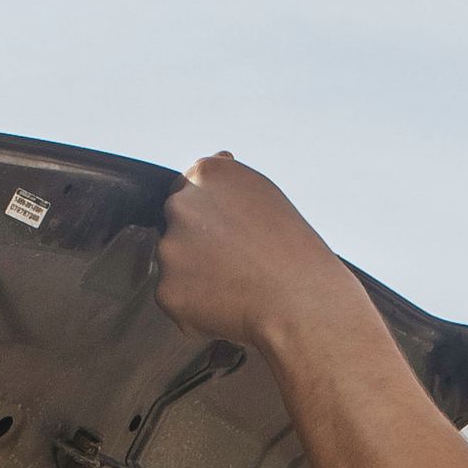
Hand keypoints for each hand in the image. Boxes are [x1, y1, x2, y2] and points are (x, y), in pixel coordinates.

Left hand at [156, 152, 355, 351]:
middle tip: (238, 265)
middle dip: (197, 245)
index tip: (228, 236)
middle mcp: (181, 205)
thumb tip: (219, 157)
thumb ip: (229, 181)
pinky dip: (195, 309)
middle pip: (175, 226)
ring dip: (197, 277)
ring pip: (175, 265)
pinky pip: (176, 300)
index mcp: (206, 174)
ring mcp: (170, 249)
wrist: (300, 302)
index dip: (208, 218)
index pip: (185, 189)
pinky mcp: (167, 290)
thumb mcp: (264, 194)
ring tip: (238, 288)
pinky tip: (229, 307)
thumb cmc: (292, 251)